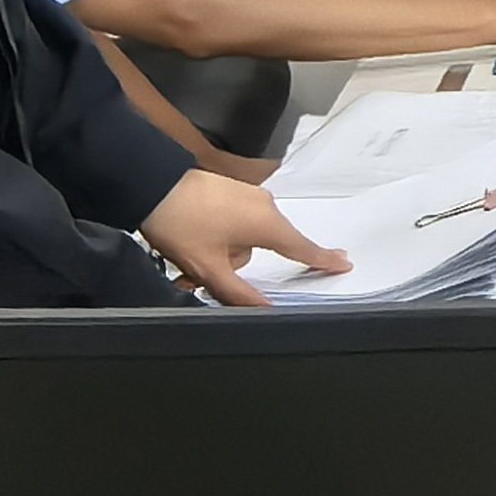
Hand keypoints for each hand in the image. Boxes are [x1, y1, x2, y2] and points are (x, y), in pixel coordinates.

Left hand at [143, 171, 348, 306]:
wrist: (150, 184)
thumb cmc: (182, 225)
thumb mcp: (208, 267)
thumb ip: (239, 293)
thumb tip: (266, 310)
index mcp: (266, 224)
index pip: (302, 248)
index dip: (323, 259)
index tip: (345, 262)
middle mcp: (263, 206)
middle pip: (260, 250)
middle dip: (230, 267)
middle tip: (195, 277)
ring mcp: (246, 196)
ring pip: (242, 240)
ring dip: (217, 255)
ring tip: (183, 261)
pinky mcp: (230, 191)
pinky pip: (232, 224)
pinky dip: (213, 239)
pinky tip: (187, 243)